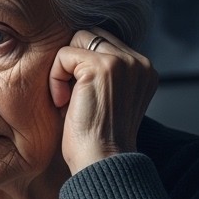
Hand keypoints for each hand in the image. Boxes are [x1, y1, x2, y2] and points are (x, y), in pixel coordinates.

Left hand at [48, 27, 158, 173]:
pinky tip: (62, 103)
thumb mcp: (105, 101)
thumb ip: (101, 75)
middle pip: (90, 36)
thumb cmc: (96, 140)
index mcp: (143, 70)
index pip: (104, 43)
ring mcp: (123, 62)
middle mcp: (139, 62)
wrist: (102, 163)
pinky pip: (64, 55)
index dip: (81, 65)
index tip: (78, 98)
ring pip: (77, 40)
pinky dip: (55, 78)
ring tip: (66, 100)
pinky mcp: (102, 67)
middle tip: (68, 97)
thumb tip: (72, 53)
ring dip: (62, 68)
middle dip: (72, 62)